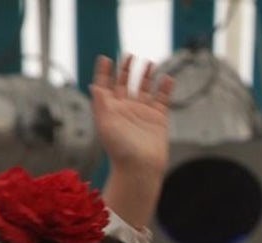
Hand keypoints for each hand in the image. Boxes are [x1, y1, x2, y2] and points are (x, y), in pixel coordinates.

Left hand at [91, 55, 172, 176]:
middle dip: (127, 69)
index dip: (104, 72)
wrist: (140, 168)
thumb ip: (101, 102)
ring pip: (145, 88)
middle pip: (125, 83)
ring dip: (147, 75)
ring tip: (150, 62)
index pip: (105, 85)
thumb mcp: (105, 124)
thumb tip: (94, 85)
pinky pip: (163, 99)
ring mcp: (143, 113)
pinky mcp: (158, 119)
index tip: (105, 59)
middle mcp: (126, 109)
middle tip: (130, 55)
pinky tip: (167, 78)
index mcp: (110, 109)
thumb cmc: (120, 150)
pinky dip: (165, 88)